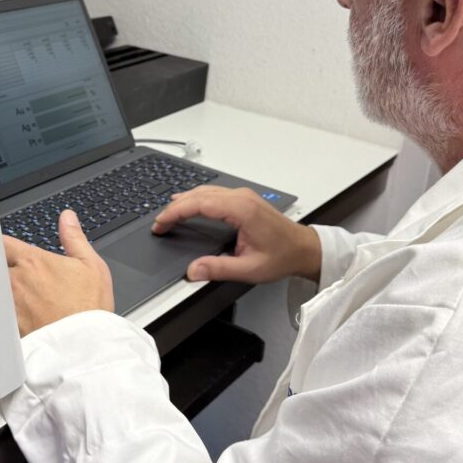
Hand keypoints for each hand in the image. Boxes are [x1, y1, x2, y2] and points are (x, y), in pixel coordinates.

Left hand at [3, 209, 114, 336]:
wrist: (85, 346)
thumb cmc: (90, 308)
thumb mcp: (91, 265)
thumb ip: (74, 237)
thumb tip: (67, 218)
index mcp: (33, 262)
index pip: (2, 242)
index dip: (3, 244)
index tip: (8, 249)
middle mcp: (15, 281)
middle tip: (14, 273)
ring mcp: (8, 304)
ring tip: (19, 296)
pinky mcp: (8, 325)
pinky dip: (3, 312)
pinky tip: (19, 316)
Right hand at [151, 185, 321, 283]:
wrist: (304, 248)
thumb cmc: (282, 256)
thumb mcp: (249, 269)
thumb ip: (219, 269)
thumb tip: (193, 271)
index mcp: (241, 210)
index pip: (199, 204)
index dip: (175, 213)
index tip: (160, 224)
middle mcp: (241, 198)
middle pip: (198, 194)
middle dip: (175, 207)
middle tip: (159, 223)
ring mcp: (243, 196)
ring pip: (205, 191)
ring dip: (184, 201)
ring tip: (167, 214)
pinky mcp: (244, 199)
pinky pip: (214, 193)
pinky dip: (196, 199)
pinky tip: (188, 204)